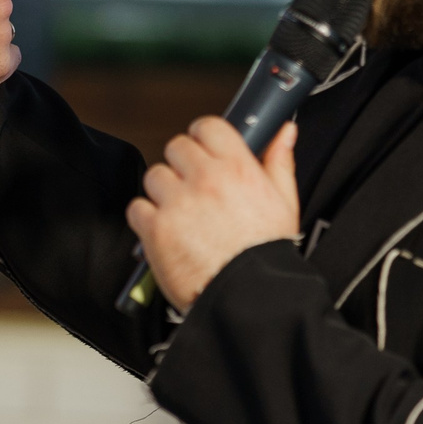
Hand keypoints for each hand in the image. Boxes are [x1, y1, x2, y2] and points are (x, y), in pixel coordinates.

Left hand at [126, 119, 299, 309]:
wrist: (249, 297)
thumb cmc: (266, 254)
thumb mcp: (285, 203)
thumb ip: (279, 161)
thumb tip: (284, 132)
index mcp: (237, 168)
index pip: (207, 126)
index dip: (202, 137)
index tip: (203, 150)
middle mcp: (205, 180)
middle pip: (176, 147)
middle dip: (182, 165)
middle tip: (192, 187)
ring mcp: (178, 203)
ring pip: (155, 176)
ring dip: (163, 192)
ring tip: (181, 214)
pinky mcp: (156, 228)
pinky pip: (138, 208)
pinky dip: (147, 219)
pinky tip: (167, 231)